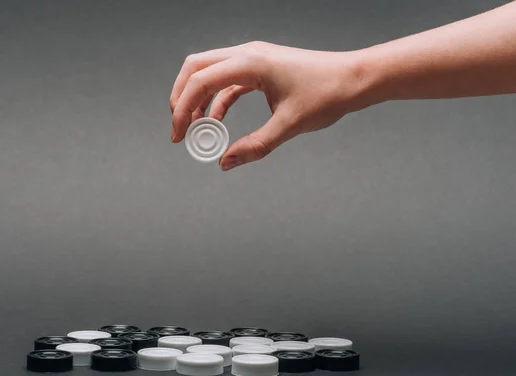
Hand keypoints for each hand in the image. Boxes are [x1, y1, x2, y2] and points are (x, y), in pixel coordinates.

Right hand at [169, 41, 368, 170]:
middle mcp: (247, 54)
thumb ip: (255, 146)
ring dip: (198, 99)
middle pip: (196, 68)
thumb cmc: (328, 93)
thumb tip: (226, 162)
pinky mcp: (260, 68)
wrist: (354, 78)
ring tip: (196, 129)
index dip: (182, 109)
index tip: (179, 135)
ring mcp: (253, 59)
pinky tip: (216, 121)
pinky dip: (217, 100)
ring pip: (209, 72)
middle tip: (180, 128)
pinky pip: (228, 81)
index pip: (200, 81)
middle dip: (181, 98)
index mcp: (251, 62)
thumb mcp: (289, 125)